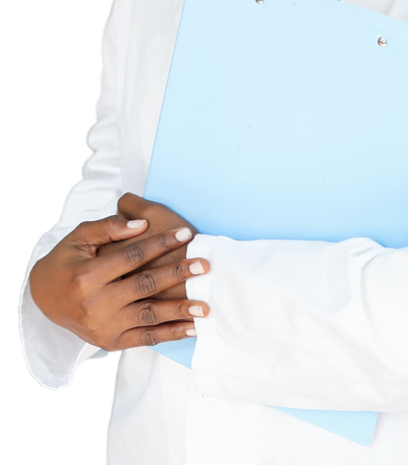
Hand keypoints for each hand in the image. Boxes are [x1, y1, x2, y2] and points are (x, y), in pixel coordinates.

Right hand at [29, 211, 210, 351]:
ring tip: (205, 305)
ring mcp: (104, 327)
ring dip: (179, 311)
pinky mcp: (111, 342)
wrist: (44, 297)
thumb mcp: (79, 237)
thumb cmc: (67, 260)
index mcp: (87, 276)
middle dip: (177, 274)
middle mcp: (95, 304)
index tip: (187, 233)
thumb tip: (141, 224)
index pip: (131, 257)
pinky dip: (171, 334)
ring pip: (148, 316)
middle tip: (204, 265)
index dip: (160, 243)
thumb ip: (109, 227)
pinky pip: (145, 339)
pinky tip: (192, 327)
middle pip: (144, 286)